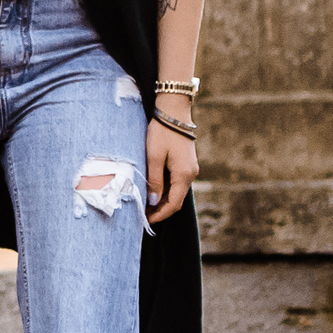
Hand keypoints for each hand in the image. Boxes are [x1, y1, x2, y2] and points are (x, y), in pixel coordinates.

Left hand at [145, 106, 197, 223]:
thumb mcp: (154, 157)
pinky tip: (152, 190)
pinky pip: (176, 182)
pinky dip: (165, 190)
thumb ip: (154, 180)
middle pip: (176, 200)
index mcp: (184, 174)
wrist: (173, 111)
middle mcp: (190, 174)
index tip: (145, 221)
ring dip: (162, 200)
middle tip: (142, 215)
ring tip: (144, 204)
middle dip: (160, 210)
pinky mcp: (185, 163)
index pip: (173, 204)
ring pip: (176, 192)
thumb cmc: (162, 132)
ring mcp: (189, 168)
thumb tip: (153, 201)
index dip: (160, 215)